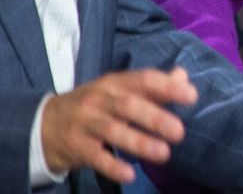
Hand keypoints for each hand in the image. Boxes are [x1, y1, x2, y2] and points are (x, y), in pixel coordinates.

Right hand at [40, 67, 196, 183]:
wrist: (43, 124)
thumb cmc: (95, 105)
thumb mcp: (118, 90)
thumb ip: (152, 86)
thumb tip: (183, 76)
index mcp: (115, 83)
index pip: (143, 79)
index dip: (167, 87)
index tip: (191, 97)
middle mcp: (99, 99)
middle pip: (129, 106)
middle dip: (155, 118)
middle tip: (179, 132)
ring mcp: (85, 123)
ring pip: (113, 131)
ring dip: (139, 143)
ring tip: (163, 154)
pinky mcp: (76, 147)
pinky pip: (95, 156)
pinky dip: (112, 166)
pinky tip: (130, 174)